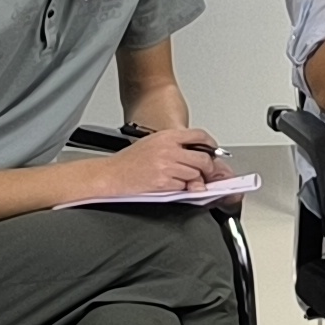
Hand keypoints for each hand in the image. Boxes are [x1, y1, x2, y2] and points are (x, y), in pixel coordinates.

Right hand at [91, 126, 226, 201]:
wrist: (111, 174)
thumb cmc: (129, 161)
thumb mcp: (153, 142)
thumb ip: (176, 145)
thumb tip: (196, 152)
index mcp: (167, 136)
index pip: (199, 136)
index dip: (210, 145)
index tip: (213, 151)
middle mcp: (169, 149)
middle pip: (203, 159)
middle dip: (207, 168)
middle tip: (205, 172)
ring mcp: (167, 166)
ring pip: (195, 174)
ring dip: (193, 180)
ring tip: (181, 179)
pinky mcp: (163, 183)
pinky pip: (183, 187)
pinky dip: (181, 188)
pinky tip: (171, 185)